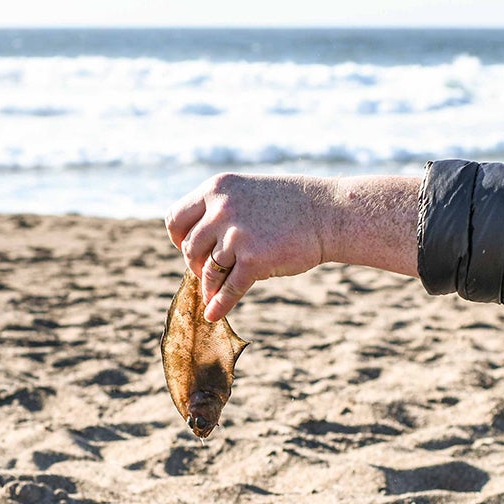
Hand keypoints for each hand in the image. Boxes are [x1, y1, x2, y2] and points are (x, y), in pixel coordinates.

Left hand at [165, 173, 422, 320]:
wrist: (328, 213)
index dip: (178, 238)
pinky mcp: (255, 260)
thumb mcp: (246, 195)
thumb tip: (195, 251)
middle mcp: (221, 208)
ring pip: (207, 270)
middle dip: (195, 264)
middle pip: (190, 247)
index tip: (187, 249)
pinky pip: (229, 288)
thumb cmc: (289, 206)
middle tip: (209, 271)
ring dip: (210, 284)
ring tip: (215, 292)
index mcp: (216, 188)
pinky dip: (220, 304)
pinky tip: (214, 314)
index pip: (176, 219)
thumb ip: (218, 212)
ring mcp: (237, 235)